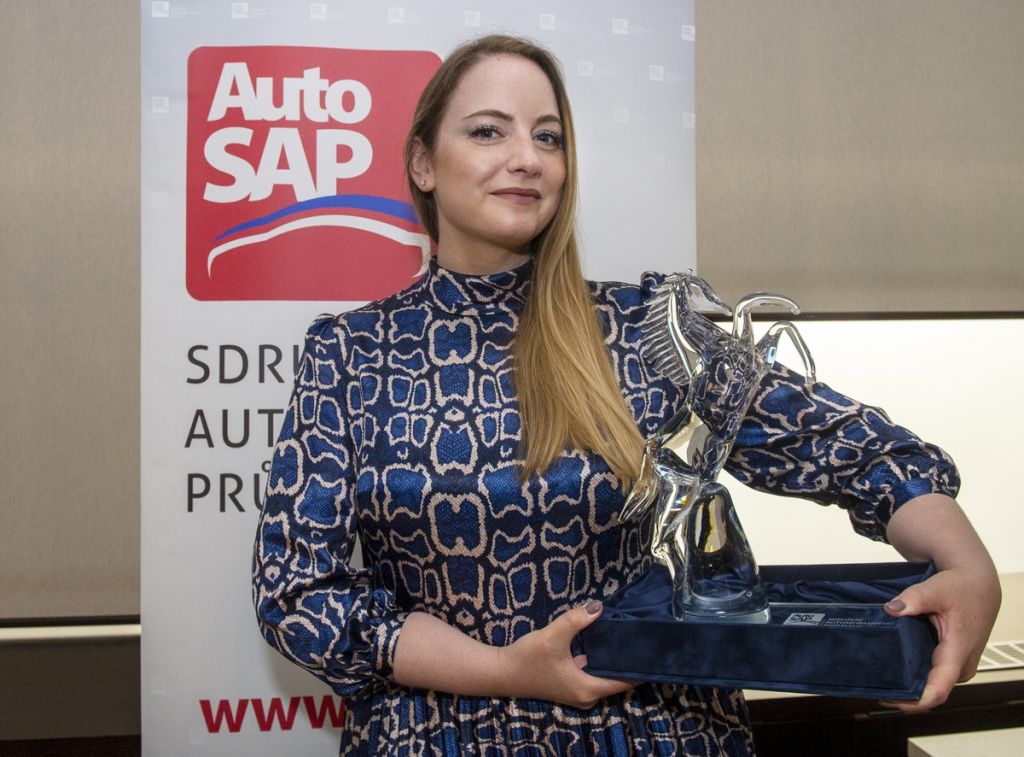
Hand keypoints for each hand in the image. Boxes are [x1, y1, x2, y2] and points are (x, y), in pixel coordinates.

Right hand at [496, 601, 634, 708]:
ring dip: (614, 657)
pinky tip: (605, 639)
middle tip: (641, 633)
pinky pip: (594, 671)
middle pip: (618, 678)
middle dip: (629, 658)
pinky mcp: (571, 683)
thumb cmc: (528, 658)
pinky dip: (600, 658)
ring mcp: (579, 691)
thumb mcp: (553, 636)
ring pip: (605, 674)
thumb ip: (576, 620)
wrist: (502, 671)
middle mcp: (588, 695)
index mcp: (588, 689)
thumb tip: (599, 606)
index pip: (626, 681)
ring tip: (628, 633)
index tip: (652, 646)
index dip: (640, 665)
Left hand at [881, 564, 1000, 711]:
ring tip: (877, 677)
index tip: (890, 699)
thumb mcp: (937, 589)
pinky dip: (913, 673)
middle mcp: (959, 667)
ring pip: (930, 683)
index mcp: (958, 653)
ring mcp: (956, 666)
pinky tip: (892, 668)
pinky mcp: (952, 662)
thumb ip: (915, 599)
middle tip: (872, 685)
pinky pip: (931, 674)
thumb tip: (891, 608)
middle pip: (929, 691)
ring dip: (908, 684)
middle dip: (903, 693)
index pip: (938, 690)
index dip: (915, 701)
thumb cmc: (961, 588)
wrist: (979, 585)